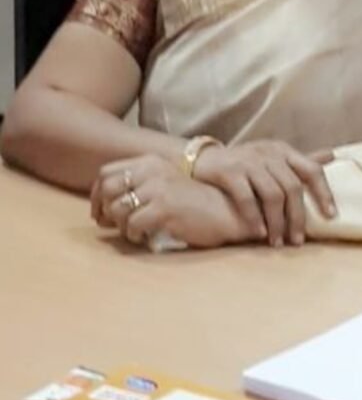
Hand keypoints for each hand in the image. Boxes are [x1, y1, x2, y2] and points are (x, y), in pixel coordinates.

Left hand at [91, 155, 259, 248]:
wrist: (226, 210)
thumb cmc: (194, 203)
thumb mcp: (165, 185)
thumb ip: (140, 186)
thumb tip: (105, 207)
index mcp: (149, 161)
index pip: (106, 173)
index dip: (97, 195)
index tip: (100, 213)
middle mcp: (151, 170)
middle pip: (107, 188)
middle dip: (104, 211)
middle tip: (111, 226)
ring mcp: (158, 187)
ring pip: (117, 208)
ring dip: (121, 225)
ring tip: (134, 232)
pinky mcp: (164, 207)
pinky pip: (133, 224)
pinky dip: (134, 235)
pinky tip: (146, 237)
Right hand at [193, 141, 336, 247]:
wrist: (204, 160)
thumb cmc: (245, 164)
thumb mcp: (273, 157)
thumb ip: (300, 160)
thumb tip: (332, 155)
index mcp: (283, 150)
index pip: (312, 170)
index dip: (324, 193)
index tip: (332, 217)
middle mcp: (268, 153)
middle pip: (292, 187)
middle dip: (297, 217)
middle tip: (298, 240)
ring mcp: (249, 161)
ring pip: (272, 195)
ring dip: (277, 222)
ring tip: (278, 242)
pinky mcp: (230, 171)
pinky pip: (246, 198)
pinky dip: (255, 218)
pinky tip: (258, 233)